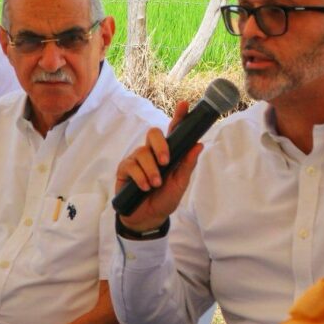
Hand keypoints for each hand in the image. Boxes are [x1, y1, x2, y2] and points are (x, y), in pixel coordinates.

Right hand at [115, 102, 202, 232]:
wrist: (148, 218)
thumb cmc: (165, 198)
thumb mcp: (180, 184)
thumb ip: (187, 165)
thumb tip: (198, 145)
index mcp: (168, 152)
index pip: (173, 131)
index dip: (178, 116)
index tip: (184, 105)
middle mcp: (152, 152)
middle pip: (153, 133)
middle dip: (160, 146)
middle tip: (166, 162)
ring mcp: (137, 159)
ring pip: (142, 152)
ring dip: (151, 170)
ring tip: (155, 185)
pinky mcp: (125, 169)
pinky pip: (131, 166)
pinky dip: (140, 177)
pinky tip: (145, 187)